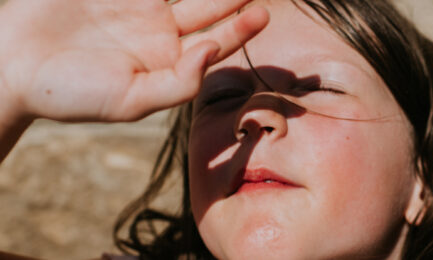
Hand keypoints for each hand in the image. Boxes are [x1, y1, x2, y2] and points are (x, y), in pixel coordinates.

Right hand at [0, 0, 267, 121]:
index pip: (216, 43)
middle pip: (208, 7)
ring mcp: (139, 6)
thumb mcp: (131, 101)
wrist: (14, 66)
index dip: (241, 29)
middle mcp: (161, 32)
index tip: (261, 13)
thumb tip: (211, 52)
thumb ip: (177, 83)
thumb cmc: (70, 93)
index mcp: (170, 63)